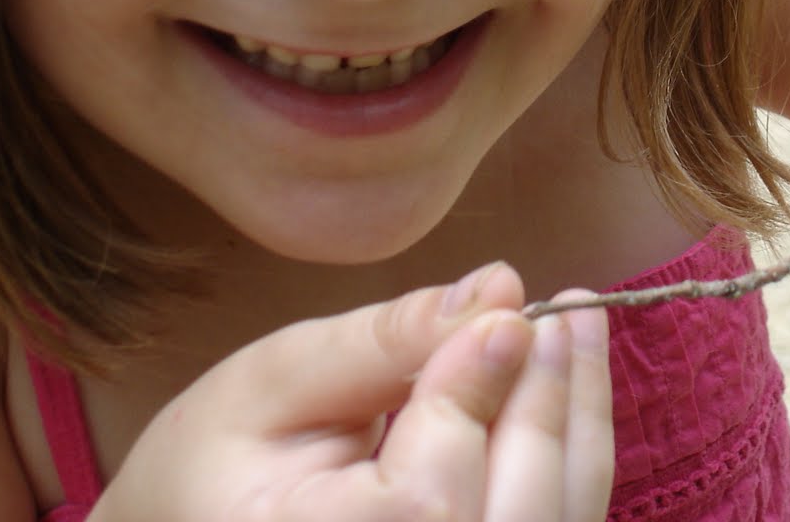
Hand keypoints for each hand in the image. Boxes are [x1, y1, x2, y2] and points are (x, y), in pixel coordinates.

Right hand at [93, 265, 612, 521]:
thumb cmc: (213, 464)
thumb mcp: (272, 384)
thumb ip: (383, 342)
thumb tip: (497, 290)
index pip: (423, 504)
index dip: (471, 400)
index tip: (506, 310)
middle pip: (510, 519)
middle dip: (542, 401)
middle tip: (558, 308)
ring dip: (573, 422)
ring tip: (576, 324)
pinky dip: (571, 455)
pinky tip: (566, 380)